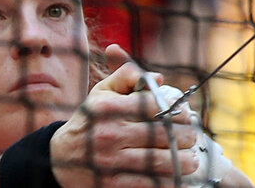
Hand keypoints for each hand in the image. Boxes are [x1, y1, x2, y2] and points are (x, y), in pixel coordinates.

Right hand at [50, 44, 198, 187]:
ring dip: (183, 161)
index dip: (175, 110)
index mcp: (107, 108)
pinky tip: (178, 178)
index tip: (186, 115)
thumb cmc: (90, 120)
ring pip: (159, 161)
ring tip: (191, 159)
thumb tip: (158, 77)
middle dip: (185, 136)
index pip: (153, 105)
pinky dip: (168, 181)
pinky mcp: (112, 184)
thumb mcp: (101, 93)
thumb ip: (126, 76)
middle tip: (192, 137)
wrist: (62, 157)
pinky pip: (149, 184)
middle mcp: (108, 133)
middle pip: (161, 134)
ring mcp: (110, 161)